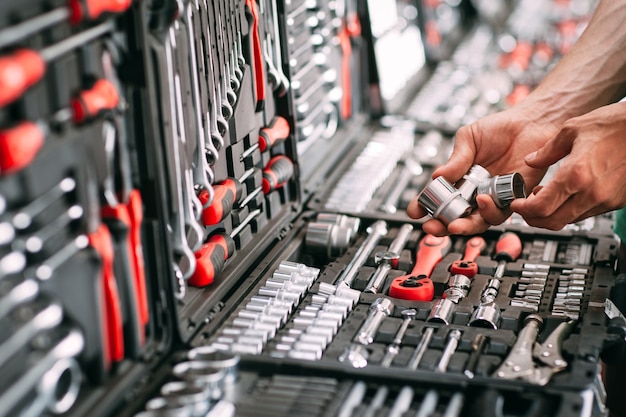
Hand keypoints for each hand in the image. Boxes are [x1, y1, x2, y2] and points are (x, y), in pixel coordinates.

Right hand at [407, 105, 558, 234]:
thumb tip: (437, 176)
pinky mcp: (515, 198)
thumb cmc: (500, 129)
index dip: (425, 207)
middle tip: (432, 228)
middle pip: (456, 217)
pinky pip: (502, 213)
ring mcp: (494, 197)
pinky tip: (484, 200)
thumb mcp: (469, 139)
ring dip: (466, 225)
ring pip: (479, 221)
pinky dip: (491, 211)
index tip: (414, 212)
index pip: (439, 198)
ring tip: (457, 221)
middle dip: (442, 226)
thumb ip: (456, 160)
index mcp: (460, 180)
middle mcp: (475, 192)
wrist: (530, 122)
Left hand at [511, 101, 625, 229]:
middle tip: (524, 208)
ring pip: (569, 220)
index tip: (515, 204)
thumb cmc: (617, 124)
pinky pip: (587, 214)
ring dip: (551, 214)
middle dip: (533, 218)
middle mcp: (592, 193)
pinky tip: (565, 194)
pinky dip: (569, 210)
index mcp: (576, 175)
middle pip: (553, 222)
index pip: (541, 208)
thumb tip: (531, 161)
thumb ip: (547, 150)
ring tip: (542, 196)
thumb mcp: (573, 129)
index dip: (523, 210)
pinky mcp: (617, 201)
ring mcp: (606, 200)